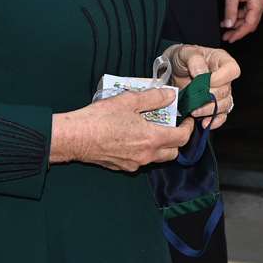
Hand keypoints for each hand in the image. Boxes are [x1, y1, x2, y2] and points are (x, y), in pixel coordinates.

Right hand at [50, 87, 190, 170]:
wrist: (74, 137)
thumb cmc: (100, 118)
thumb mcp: (129, 101)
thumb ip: (153, 98)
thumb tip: (169, 95)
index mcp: (151, 139)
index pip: (181, 138)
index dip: (188, 128)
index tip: (187, 120)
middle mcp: (146, 155)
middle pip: (172, 153)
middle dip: (176, 140)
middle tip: (170, 126)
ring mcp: (133, 164)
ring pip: (155, 158)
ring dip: (159, 146)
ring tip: (149, 129)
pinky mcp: (121, 166)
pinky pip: (139, 161)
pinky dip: (142, 151)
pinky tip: (131, 137)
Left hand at [164, 45, 240, 129]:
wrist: (170, 70)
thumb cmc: (180, 58)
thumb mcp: (185, 52)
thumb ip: (194, 59)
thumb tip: (201, 74)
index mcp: (221, 61)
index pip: (232, 70)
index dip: (221, 78)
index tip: (207, 81)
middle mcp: (223, 78)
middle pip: (226, 91)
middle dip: (210, 98)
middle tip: (194, 100)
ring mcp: (219, 93)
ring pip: (224, 105)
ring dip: (210, 111)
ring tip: (195, 111)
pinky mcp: (213, 105)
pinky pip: (221, 116)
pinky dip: (214, 121)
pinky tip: (204, 123)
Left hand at [221, 0, 262, 42]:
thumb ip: (230, 10)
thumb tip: (229, 24)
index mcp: (257, 3)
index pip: (250, 24)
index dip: (240, 33)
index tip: (231, 38)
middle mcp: (259, 4)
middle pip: (249, 23)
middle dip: (237, 31)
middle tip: (226, 36)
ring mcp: (257, 3)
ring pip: (247, 19)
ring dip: (236, 24)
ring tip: (224, 26)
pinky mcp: (253, 2)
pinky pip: (246, 13)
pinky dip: (237, 17)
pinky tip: (229, 19)